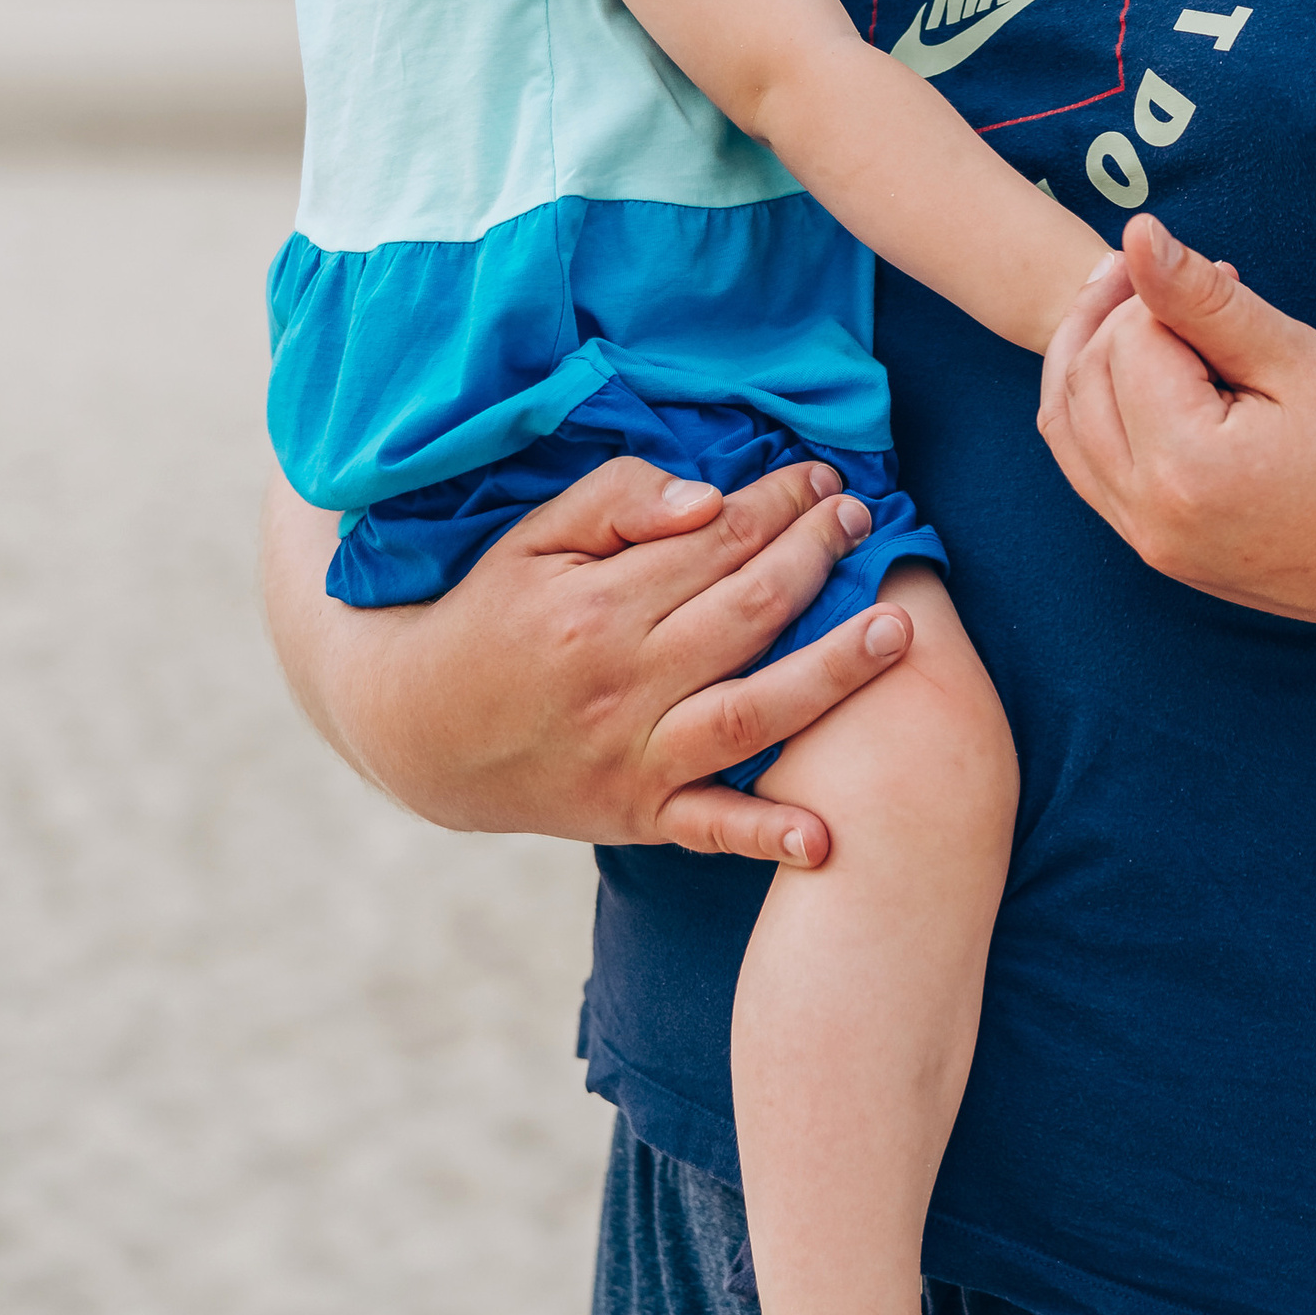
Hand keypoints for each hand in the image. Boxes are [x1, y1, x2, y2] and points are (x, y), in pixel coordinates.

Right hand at [260, 458, 910, 867]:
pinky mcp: (636, 815)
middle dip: (817, 560)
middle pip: (747, 614)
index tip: (822, 478)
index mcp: (593, 608)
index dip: (777, 505)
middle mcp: (619, 685)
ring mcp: (632, 757)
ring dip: (831, 674)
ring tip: (896, 631)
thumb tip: (708, 500)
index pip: (714, 544)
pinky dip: (765, 835)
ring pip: (749, 714)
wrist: (419, 732)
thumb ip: (617, 503)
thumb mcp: (530, 538)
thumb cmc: (489, 614)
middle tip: (864, 519)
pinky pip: (708, 830)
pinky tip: (825, 836)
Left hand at [1036, 216, 1315, 634]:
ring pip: (1067, 432)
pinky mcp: (1161, 556)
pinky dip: (1095, 415)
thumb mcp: (1298, 360)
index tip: (1231, 280)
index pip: (1129, 343)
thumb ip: (1204, 299)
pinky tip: (1137, 375)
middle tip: (1173, 277)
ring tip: (1138, 309)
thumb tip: (1136, 233)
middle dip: (1115, 317)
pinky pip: (1091, 475)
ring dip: (1087, 360)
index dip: (1166, 295)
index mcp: (1187, 468)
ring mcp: (1151, 546)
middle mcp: (1151, 518)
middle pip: (1081, 383)